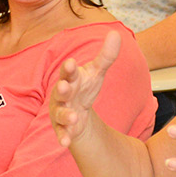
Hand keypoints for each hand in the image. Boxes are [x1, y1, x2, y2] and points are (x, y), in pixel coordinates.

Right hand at [46, 31, 121, 146]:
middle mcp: (61, 94)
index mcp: (70, 78)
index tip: (72, 62)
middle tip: (64, 87)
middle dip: (61, 89)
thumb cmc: (85, 87)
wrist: (78, 111)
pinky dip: (63, 137)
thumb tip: (116, 33)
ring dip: (65, 115)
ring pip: (60, 113)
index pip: (68, 71)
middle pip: (60, 91)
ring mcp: (60, 111)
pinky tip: (65, 143)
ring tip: (73, 117)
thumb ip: (106, 56)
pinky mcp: (62, 128)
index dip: (69, 68)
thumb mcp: (97, 72)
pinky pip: (61, 133)